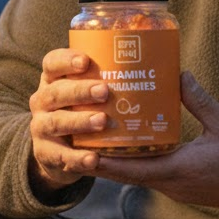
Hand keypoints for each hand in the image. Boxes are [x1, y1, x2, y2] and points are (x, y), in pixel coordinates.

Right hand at [28, 48, 109, 196]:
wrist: (60, 152)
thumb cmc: (84, 111)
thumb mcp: (91, 93)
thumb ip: (120, 81)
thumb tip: (177, 74)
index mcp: (53, 80)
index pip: (52, 63)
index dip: (65, 60)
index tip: (86, 61)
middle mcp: (42, 101)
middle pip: (55, 92)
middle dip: (79, 91)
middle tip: (104, 91)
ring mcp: (41, 128)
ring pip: (56, 123)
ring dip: (79, 121)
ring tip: (102, 121)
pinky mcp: (47, 154)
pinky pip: (61, 156)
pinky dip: (77, 158)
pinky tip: (94, 159)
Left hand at [93, 71, 218, 209]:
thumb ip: (200, 100)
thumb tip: (179, 73)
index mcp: (177, 169)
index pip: (132, 170)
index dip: (104, 163)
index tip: (81, 152)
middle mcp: (168, 182)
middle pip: (122, 175)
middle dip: (97, 162)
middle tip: (72, 144)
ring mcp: (170, 186)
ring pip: (131, 176)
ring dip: (110, 163)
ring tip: (87, 143)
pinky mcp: (174, 184)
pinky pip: (144, 174)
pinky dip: (128, 163)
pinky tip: (119, 146)